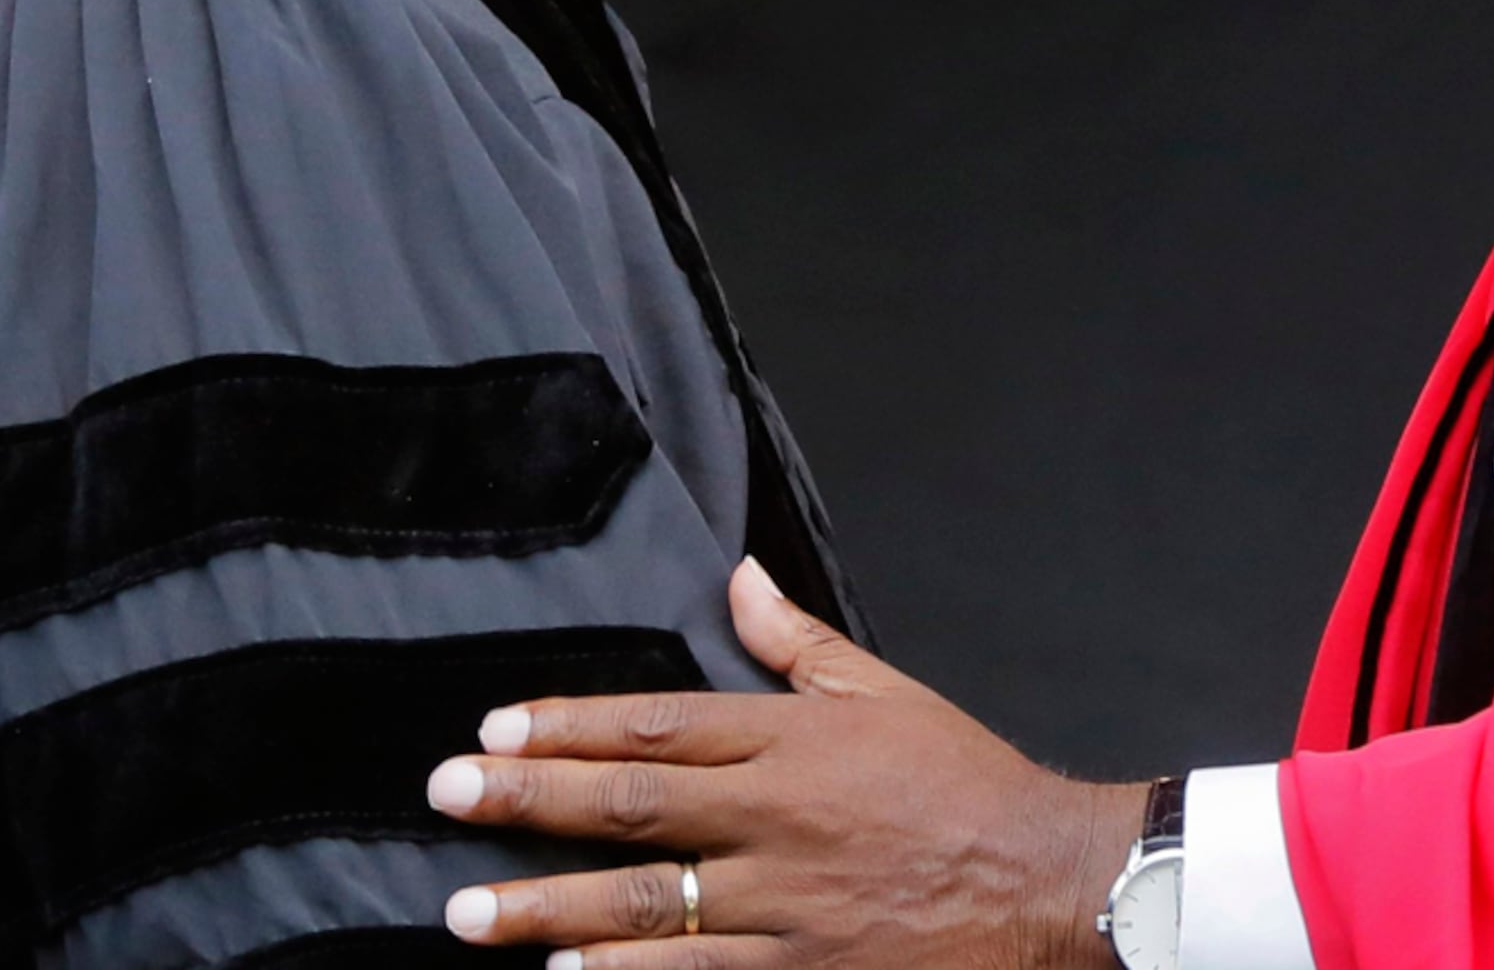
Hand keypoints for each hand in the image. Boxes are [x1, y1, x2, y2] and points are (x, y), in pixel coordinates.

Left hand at [426, 558, 1144, 969]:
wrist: (1049, 882)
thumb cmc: (966, 784)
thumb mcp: (886, 693)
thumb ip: (798, 643)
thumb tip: (737, 578)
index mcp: (796, 740)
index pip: (657, 726)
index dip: (569, 726)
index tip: (494, 731)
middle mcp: (779, 818)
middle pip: (630, 808)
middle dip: (526, 802)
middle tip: (445, 796)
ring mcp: (787, 905)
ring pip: (644, 905)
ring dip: (547, 909)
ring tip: (468, 915)